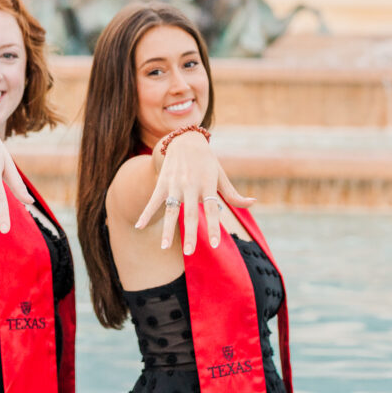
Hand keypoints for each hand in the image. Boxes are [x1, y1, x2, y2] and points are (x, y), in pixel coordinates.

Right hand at [135, 131, 254, 253]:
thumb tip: (252, 203)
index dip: (213, 226)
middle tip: (189, 252)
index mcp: (208, 184)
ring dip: (167, 229)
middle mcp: (191, 185)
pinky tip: (139, 226)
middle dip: (189, 234)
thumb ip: (234, 194)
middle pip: (190, 213)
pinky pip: (153, 201)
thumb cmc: (207, 162)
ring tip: (164, 247)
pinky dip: (145, 213)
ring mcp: (175, 184)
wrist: (185, 140)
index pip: (212, 209)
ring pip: (171, 210)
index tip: (214, 244)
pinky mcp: (162, 182)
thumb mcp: (221, 175)